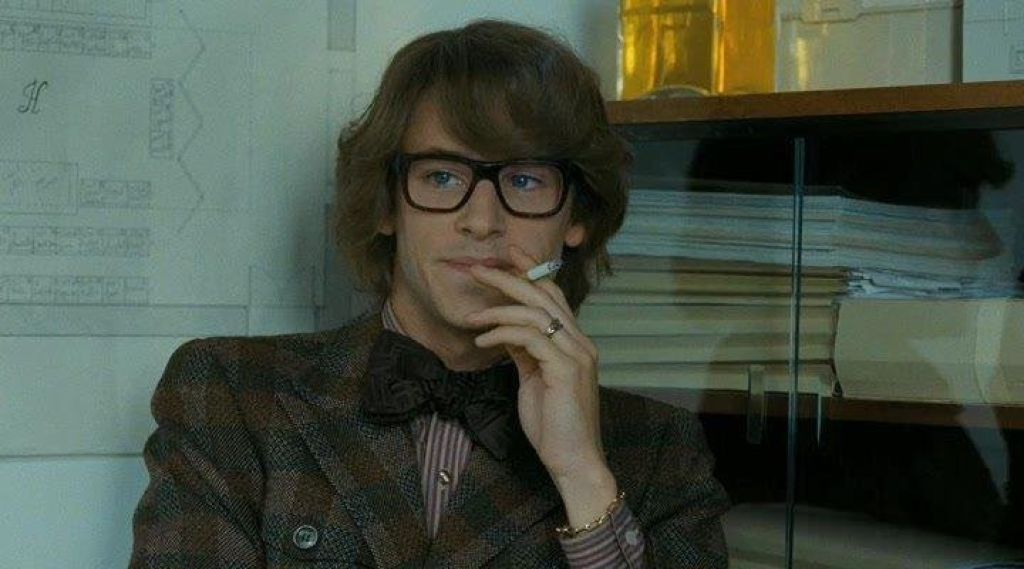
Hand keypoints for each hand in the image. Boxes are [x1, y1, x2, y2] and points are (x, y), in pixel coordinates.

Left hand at [465, 246, 617, 522]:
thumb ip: (526, 352)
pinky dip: (503, 333)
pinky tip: (483, 340)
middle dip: (510, 277)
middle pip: (545, 295)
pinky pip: (530, 337)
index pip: (555, 295)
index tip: (508, 255)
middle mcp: (580, 343)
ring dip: (498, 308)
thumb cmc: (553, 425)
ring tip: (471, 316)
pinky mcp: (565, 369)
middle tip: (478, 268)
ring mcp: (576, 354)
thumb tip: (506, 331)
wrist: (573, 460)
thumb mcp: (534, 380)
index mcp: (576, 343)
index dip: (532, 271)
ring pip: (536, 312)